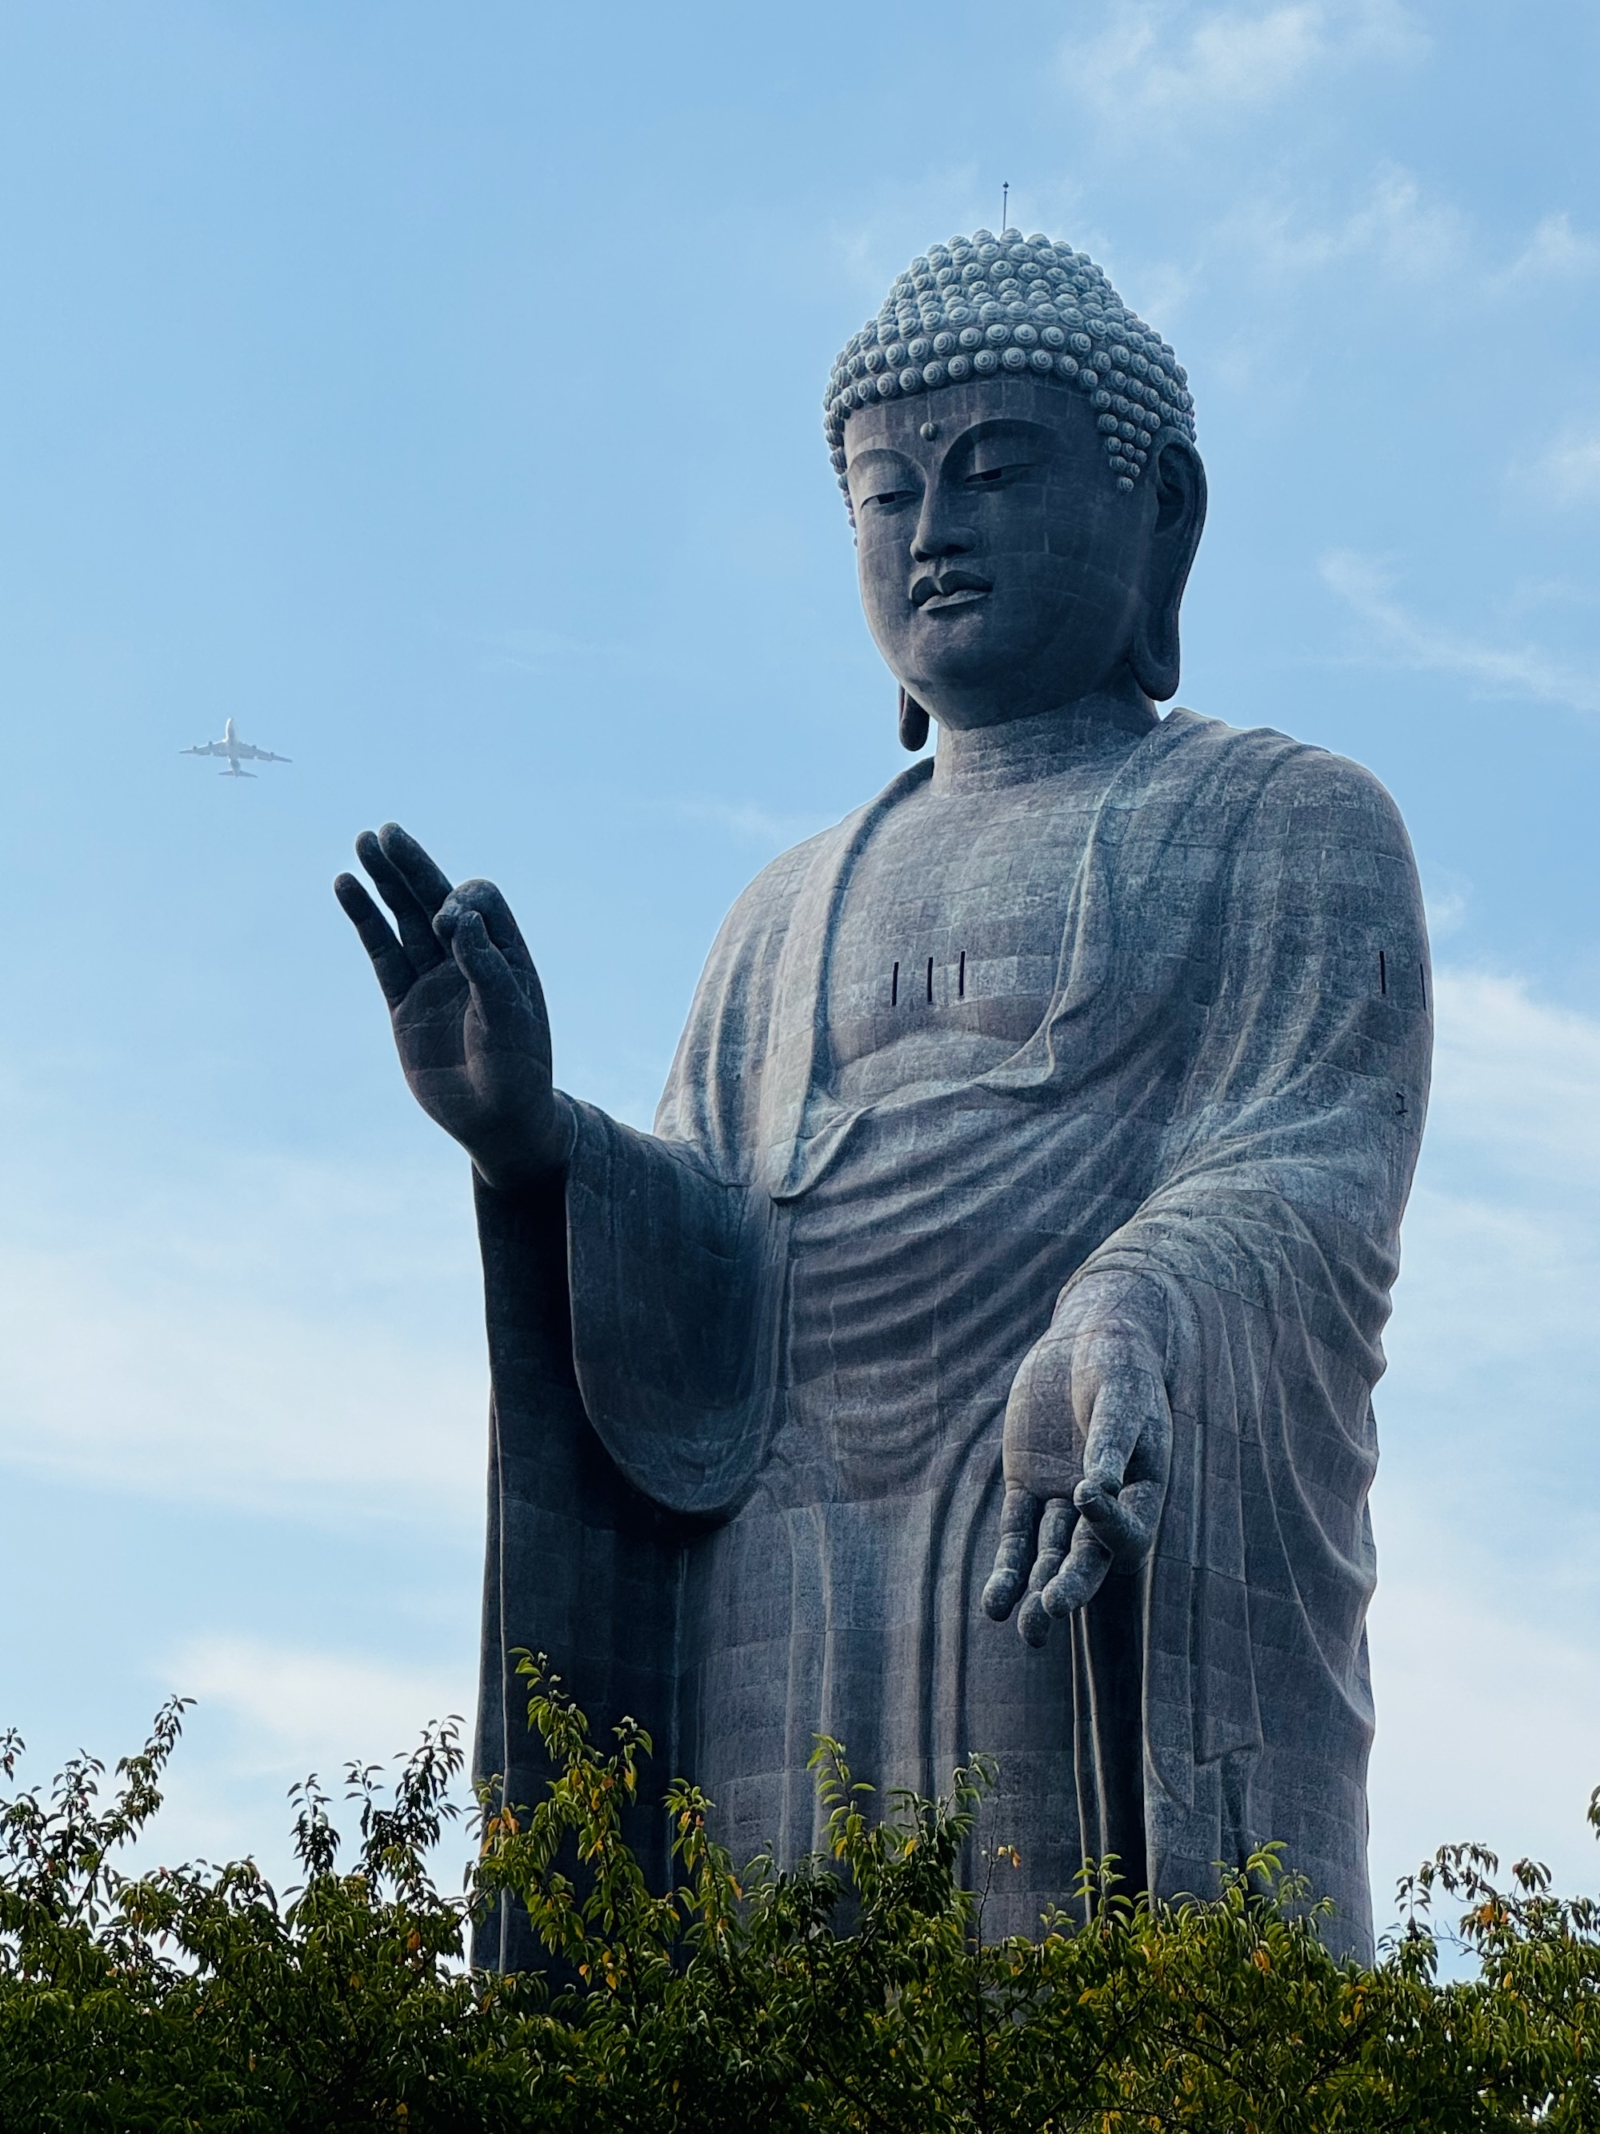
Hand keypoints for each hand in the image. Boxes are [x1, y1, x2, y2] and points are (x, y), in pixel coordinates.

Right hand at [334, 823, 572, 1190]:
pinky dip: (365, 919)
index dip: (462, 904)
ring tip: (363, 843)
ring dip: (386, 881)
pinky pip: (380, 952)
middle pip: (436, 898)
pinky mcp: (403, 1001)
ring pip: (404, 918)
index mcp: (505, 954)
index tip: (453, 930)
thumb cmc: (518, 1070)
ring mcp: (433, 978)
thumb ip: (485, 968)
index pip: (479, 903)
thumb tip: (457, 917)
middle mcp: (468, 959)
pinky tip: (346, 886)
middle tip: (387, 833)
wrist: (496, 1121)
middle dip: (414, 867)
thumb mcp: (510, 1018)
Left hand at [981, 1271, 1171, 1646]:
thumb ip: (1112, 1437)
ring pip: (1050, 1556)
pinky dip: (1007, 1568)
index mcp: (1142, 1490)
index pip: (1129, 1530)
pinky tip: (995, 1604)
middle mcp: (1103, 1504)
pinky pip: (1016, 1535)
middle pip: (1089, 1558)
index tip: (1084, 1491)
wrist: (1085, 1339)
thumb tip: (1099, 1486)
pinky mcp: (1026, 1486)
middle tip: (1053, 1607)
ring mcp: (1062, 1499)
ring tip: (1024, 1628)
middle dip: (1073, 1584)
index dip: (1108, 1523)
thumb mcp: (1120, 1394)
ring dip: (1036, 1589)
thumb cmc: (1117, 1364)